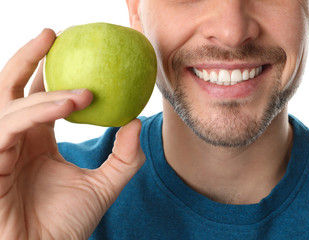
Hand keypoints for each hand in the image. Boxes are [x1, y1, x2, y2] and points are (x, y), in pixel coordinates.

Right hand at [0, 29, 144, 239]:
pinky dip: (39, 110)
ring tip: (84, 90)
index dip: (47, 71)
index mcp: (35, 141)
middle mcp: (14, 139)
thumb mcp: (106, 183)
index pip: (35, 96)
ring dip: (45, 88)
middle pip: (11, 87)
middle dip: (27, 57)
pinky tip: (71, 104)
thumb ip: (125, 155)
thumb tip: (137, 121)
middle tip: (54, 34)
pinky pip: (9, 125)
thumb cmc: (69, 223)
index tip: (72, 50)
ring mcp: (0, 149)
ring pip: (11, 103)